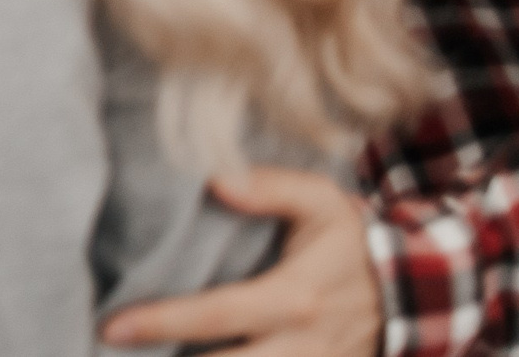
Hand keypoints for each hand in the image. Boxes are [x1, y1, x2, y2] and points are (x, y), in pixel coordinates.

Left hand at [98, 168, 381, 355]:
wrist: (412, 291)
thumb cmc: (352, 241)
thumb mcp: (324, 201)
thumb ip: (272, 187)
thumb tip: (216, 180)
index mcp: (296, 298)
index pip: (218, 315)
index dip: (162, 323)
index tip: (113, 326)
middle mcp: (301, 348)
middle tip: (106, 353)